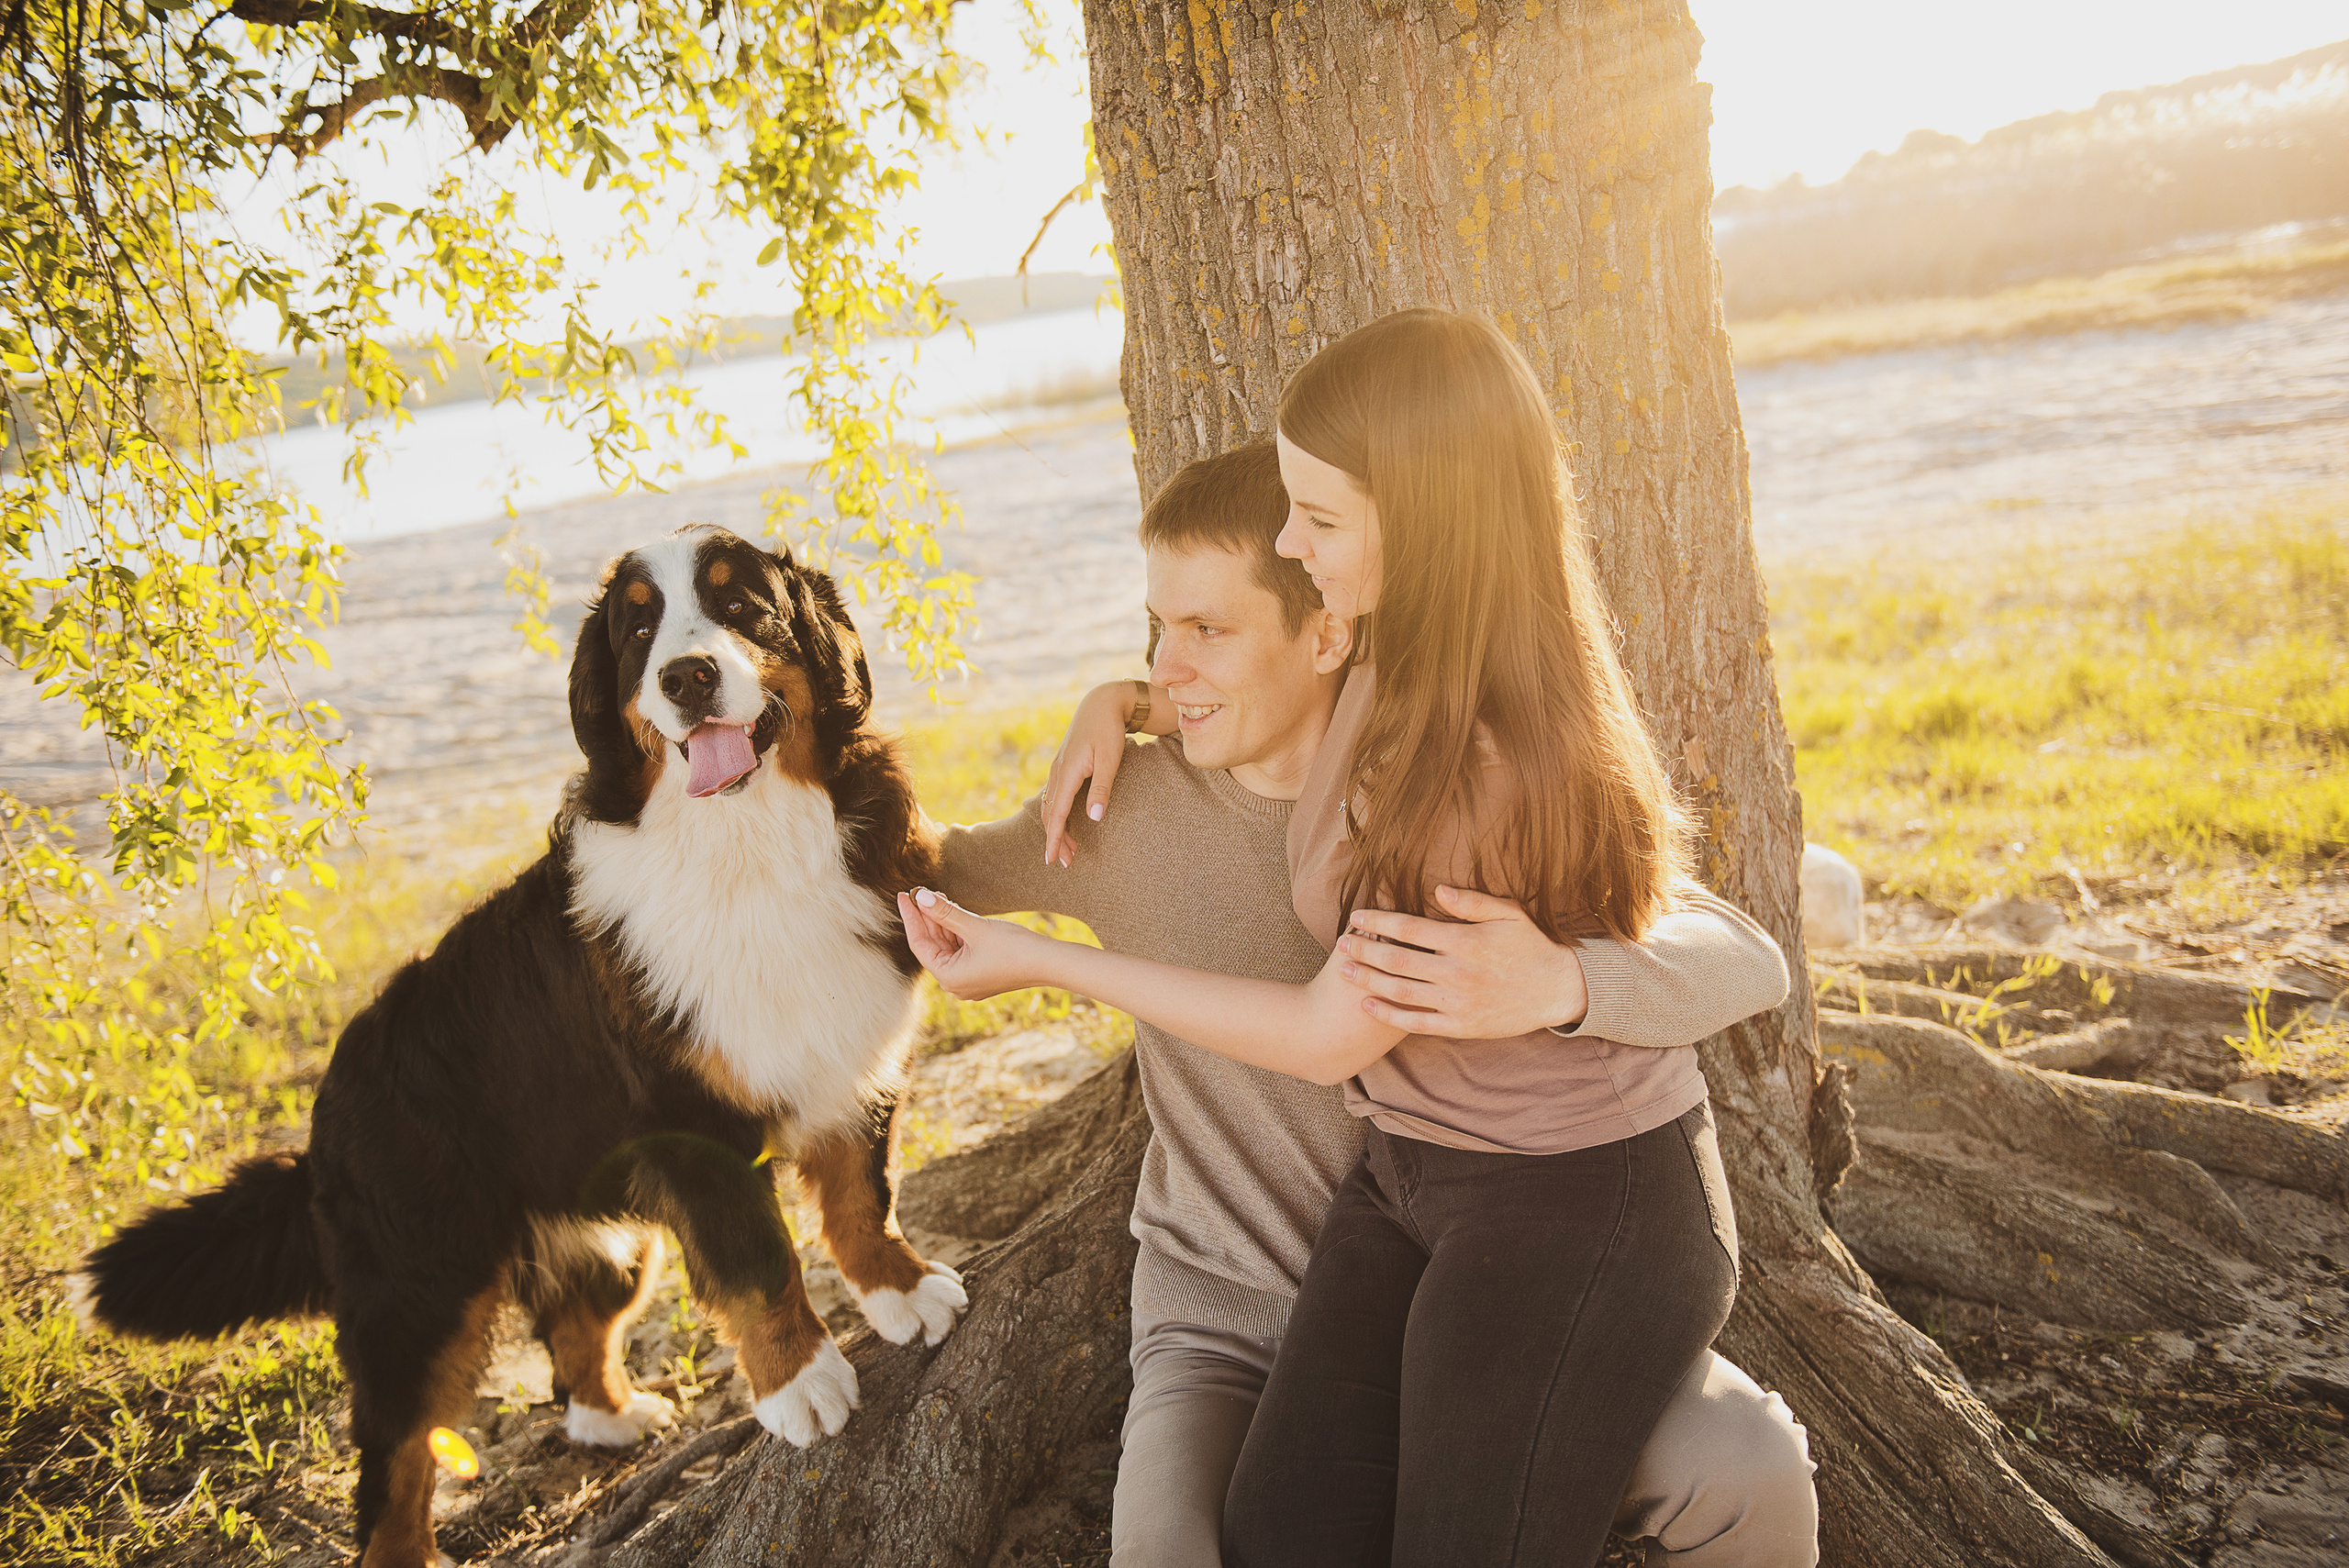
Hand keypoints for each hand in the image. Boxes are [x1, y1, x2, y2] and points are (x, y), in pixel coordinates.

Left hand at [897, 888, 1058, 1000]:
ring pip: (947, 947)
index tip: (903, 894)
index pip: (920, 943)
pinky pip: (961, 951)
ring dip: (942, 922)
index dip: (910, 916)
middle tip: (919, 891)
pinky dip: (956, 932)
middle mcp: (955, 984)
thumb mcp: (975, 927)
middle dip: (926, 918)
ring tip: (937, 897)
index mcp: (949, 977)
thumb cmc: (1014, 947)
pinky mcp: (981, 974)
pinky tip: (954, 912)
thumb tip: (920, 896)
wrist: (1050, 963)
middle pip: (933, 946)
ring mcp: (969, 980)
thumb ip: (945, 912)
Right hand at [1040, 681, 1138, 867]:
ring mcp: (1058, 769)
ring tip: (1069, 848)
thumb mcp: (1110, 759)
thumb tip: (1095, 818)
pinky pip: (1054, 796)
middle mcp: (1057, 772)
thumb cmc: (1109, 731)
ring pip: (1050, 806)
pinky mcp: (1062, 766)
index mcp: (1067, 773)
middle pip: (1050, 814)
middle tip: (1066, 862)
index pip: (1057, 814)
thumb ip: (1102, 788)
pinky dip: (1057, 814)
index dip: (1054, 839)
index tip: (1052, 860)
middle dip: (1056, 839)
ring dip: (1057, 828)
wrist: (1101, 703)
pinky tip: (1066, 822)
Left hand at [1338, 885, 1589, 1037]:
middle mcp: (1457, 973)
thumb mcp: (1509, 914)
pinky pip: (1417, 1022)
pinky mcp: (1460, 1026)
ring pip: (1401, 992)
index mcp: (1465, 941)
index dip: (1378, 922)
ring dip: (1368, 981)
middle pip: (1397, 960)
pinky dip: (1389, 1015)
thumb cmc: (1531, 946)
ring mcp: (1457, 1002)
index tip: (1356, 917)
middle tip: (1340, 943)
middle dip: (1365, 951)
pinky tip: (1368, 1006)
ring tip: (1344, 972)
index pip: (1409, 929)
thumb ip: (1471, 901)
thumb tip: (1436, 888)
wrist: (1559, 991)